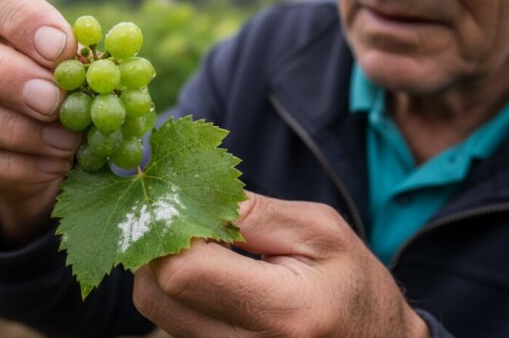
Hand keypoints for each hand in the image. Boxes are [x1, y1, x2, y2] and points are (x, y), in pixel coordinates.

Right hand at [0, 0, 80, 245]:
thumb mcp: (69, 68)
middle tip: (55, 103)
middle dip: (7, 78)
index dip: (24, 20)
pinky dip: (10, 167)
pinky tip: (48, 168)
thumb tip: (94, 72)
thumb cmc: (55, 87)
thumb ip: (76, 65)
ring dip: (16, 132)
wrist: (27, 142)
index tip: (61, 48)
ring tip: (65, 145)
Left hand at [133, 192, 429, 337]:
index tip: (189, 201)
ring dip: (166, 266)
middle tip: (190, 217)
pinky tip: (207, 270)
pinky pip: (170, 318)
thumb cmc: (352, 282)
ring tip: (205, 244)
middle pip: (156, 293)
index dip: (174, 229)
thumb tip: (190, 191)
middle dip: (160, 246)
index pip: (185, 271)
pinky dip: (175, 288)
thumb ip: (255, 213)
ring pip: (156, 307)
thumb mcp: (320, 231)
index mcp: (284, 312)